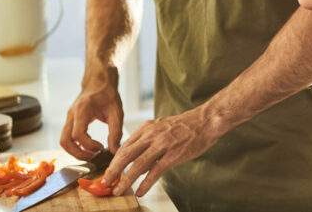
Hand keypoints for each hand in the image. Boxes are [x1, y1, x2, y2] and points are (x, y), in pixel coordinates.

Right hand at [59, 77, 123, 159]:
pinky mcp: (70, 120)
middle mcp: (72, 114)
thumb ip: (116, 131)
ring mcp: (69, 117)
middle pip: (65, 141)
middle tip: (94, 157)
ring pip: (64, 141)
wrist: (99, 81)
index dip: (89, 145)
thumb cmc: (108, 94)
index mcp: (82, 109)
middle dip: (78, 153)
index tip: (101, 148)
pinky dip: (76, 145)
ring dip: (75, 151)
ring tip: (91, 154)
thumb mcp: (117, 111)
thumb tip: (114, 150)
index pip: (78, 134)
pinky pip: (67, 137)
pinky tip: (89, 146)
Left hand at [102, 108, 222, 196]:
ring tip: (118, 190)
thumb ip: (148, 141)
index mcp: (148, 127)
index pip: (125, 146)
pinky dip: (145, 183)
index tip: (108, 172)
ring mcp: (163, 144)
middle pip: (126, 154)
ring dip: (125, 179)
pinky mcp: (174, 154)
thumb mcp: (162, 127)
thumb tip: (137, 161)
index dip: (114, 161)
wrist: (206, 120)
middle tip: (105, 183)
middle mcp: (152, 134)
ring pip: (138, 164)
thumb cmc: (186, 125)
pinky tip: (140, 191)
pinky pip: (155, 171)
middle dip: (113, 171)